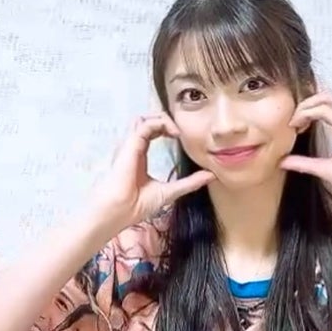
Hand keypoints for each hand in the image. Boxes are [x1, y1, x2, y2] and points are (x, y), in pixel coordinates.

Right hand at [98, 114, 214, 223]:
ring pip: (145, 119)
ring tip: (177, 131)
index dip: (165, 128)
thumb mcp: (170, 191)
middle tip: (179, 131)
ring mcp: (130, 145)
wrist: (120, 211)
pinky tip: (173, 132)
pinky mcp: (130, 145)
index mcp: (139, 155)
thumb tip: (211, 176)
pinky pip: (145, 125)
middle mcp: (133, 148)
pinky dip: (160, 123)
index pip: (150, 131)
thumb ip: (190, 182)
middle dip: (165, 119)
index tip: (180, 136)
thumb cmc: (137, 205)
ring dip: (163, 119)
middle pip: (147, 121)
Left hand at [279, 92, 331, 205]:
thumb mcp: (324, 169)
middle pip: (326, 96)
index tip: (296, 127)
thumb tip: (283, 161)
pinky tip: (298, 125)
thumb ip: (304, 163)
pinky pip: (324, 111)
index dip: (309, 110)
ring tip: (293, 123)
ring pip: (325, 98)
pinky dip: (308, 114)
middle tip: (292, 122)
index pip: (329, 105)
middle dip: (305, 104)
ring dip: (305, 107)